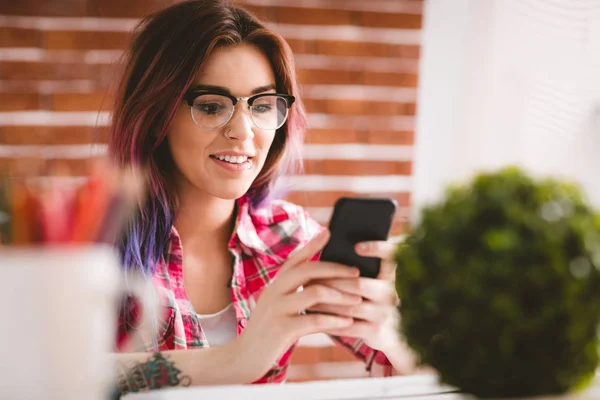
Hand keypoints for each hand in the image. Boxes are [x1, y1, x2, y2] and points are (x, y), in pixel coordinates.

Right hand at [234, 230, 362, 381]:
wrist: (243, 358)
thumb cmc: (267, 331)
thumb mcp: (275, 306)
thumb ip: (291, 292)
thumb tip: (318, 281)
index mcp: (275, 284)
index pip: (295, 259)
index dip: (311, 245)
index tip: (328, 232)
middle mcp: (274, 292)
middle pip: (308, 270)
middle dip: (335, 269)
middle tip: (356, 273)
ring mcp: (276, 310)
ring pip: (314, 293)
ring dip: (340, 296)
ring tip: (358, 299)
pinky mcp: (281, 329)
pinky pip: (313, 320)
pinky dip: (334, 320)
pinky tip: (348, 322)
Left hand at [308, 240, 400, 351]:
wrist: (386, 333)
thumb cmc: (367, 297)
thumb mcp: (369, 279)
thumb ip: (353, 263)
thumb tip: (326, 234)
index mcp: (388, 274)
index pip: (391, 255)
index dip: (377, 249)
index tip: (357, 246)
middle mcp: (390, 292)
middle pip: (359, 284)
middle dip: (331, 281)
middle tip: (310, 278)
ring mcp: (383, 313)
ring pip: (349, 305)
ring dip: (324, 301)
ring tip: (306, 295)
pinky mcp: (375, 331)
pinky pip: (346, 326)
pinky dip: (327, 320)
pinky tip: (312, 315)